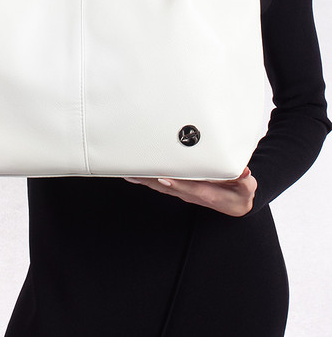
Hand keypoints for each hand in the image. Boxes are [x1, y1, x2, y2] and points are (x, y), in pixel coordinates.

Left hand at [124, 167, 256, 216]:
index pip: (190, 187)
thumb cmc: (241, 192)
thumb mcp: (247, 186)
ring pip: (161, 186)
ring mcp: (184, 192)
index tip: (164, 177)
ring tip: (129, 172)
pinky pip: (162, 184)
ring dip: (145, 180)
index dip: (177, 184)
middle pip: (168, 187)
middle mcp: (191, 193)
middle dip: (151, 180)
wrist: (238, 204)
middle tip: (134, 173)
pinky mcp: (181, 189)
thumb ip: (244, 180)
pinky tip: (136, 175)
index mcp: (207, 193)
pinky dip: (148, 179)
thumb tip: (243, 172)